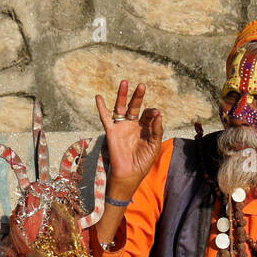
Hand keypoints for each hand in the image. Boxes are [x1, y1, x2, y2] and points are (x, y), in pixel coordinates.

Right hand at [94, 80, 162, 200]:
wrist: (129, 174)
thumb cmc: (143, 162)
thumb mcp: (154, 145)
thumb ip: (157, 129)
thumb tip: (158, 113)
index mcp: (144, 128)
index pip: (148, 114)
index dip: (152, 113)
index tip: (155, 115)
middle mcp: (132, 125)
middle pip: (135, 106)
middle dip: (138, 96)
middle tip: (141, 85)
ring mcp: (121, 127)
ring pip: (121, 107)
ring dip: (122, 95)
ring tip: (125, 82)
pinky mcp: (111, 132)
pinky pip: (105, 117)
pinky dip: (101, 107)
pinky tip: (98, 97)